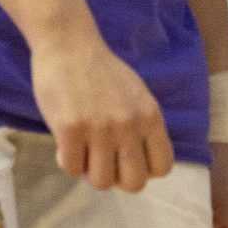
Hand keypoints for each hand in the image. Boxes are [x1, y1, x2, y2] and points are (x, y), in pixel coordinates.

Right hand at [29, 26, 172, 192]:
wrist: (69, 44)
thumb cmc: (101, 72)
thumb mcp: (136, 96)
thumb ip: (142, 127)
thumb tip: (140, 166)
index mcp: (150, 117)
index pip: (162, 167)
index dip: (143, 170)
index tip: (127, 160)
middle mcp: (129, 125)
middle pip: (134, 184)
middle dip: (117, 178)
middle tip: (102, 161)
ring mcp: (100, 129)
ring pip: (101, 182)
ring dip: (89, 171)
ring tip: (83, 150)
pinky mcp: (70, 129)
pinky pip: (71, 169)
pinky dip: (66, 161)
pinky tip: (65, 144)